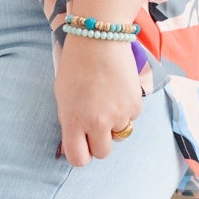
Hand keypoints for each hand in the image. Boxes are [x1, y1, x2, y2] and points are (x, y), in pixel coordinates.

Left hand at [54, 33, 141, 165]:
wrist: (99, 39)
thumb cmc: (75, 65)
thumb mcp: (62, 96)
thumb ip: (70, 121)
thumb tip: (76, 140)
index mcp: (73, 121)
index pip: (79, 159)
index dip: (81, 155)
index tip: (82, 147)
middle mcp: (97, 123)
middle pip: (102, 152)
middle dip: (99, 142)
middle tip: (95, 124)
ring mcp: (118, 115)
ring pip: (119, 134)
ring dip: (113, 123)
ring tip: (106, 98)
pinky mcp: (135, 106)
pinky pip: (130, 118)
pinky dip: (125, 109)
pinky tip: (117, 90)